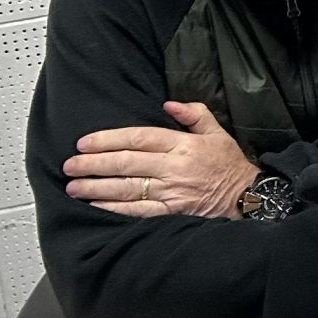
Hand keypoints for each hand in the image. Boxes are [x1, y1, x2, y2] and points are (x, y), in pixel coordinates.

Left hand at [64, 101, 257, 218]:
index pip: (139, 138)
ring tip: (74, 186)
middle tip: (70, 165)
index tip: (85, 143)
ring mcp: (172, 191)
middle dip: (93, 164)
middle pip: (126, 163)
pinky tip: (95, 205)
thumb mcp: (217, 132)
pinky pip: (137, 211)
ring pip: (126, 188)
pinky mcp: (171, 213)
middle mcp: (174, 167)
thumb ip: (194, 114)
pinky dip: (113, 208)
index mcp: (184, 144)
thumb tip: (169, 104)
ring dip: (96, 187)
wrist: (248, 198)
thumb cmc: (229, 165)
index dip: (108, 139)